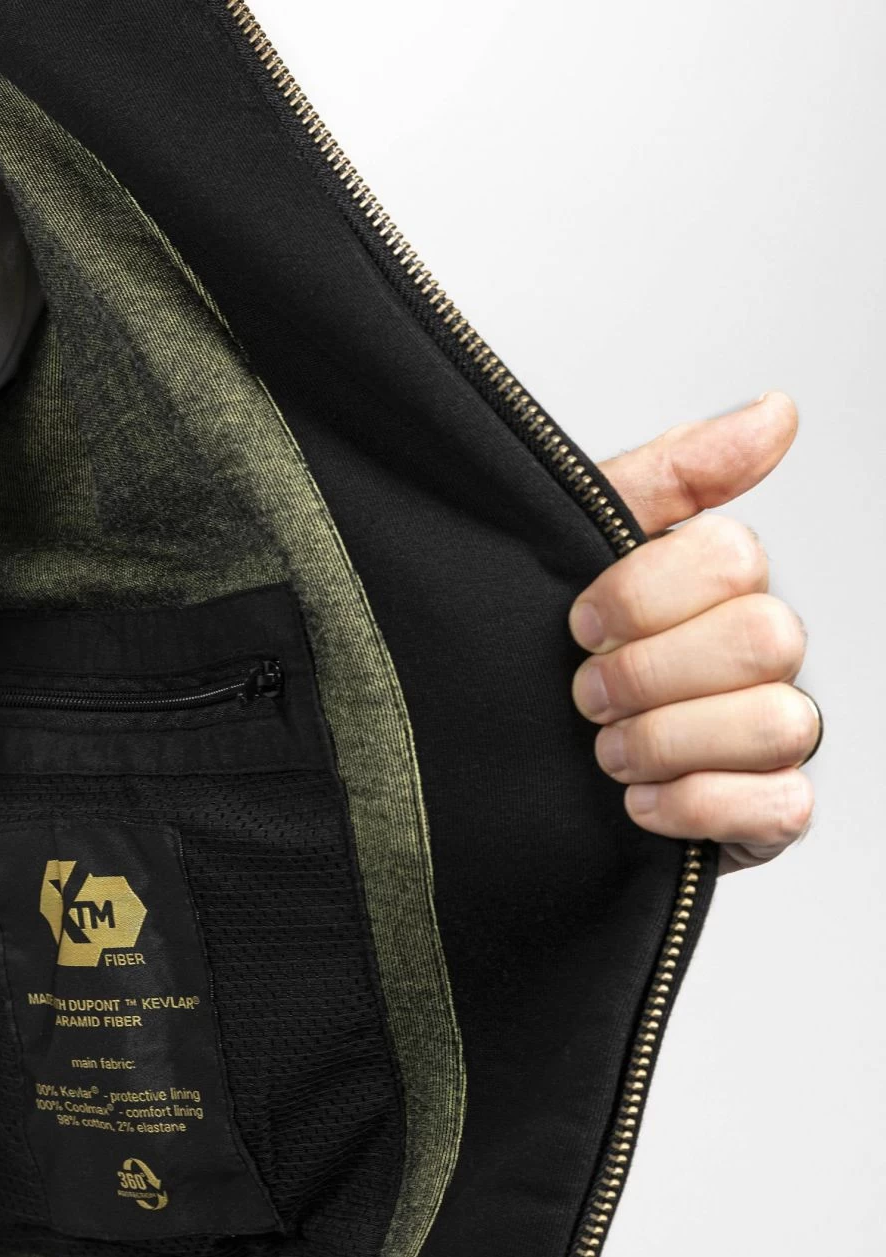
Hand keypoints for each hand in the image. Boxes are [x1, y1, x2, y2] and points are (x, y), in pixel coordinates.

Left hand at [569, 393, 816, 872]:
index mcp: (723, 585)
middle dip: (651, 672)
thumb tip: (776, 411)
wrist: (508, 755)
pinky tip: (640, 803)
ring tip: (606, 753)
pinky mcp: (770, 811)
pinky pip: (782, 808)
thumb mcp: (585, 544)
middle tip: (586, 694)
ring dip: (669, 742)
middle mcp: (762, 655)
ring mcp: (773, 734)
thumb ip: (674, 473)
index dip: (642, 594)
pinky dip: (700, 807)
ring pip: (778, 723)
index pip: (732, 558)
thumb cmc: (561, 647)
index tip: (579, 622)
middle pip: (764, 638)